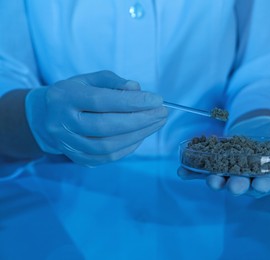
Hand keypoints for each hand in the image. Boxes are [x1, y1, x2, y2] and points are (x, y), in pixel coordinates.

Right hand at [25, 70, 167, 165]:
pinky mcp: (78, 158)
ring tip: (157, 123)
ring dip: (139, 135)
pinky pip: (108, 157)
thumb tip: (137, 89)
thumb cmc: (75, 93)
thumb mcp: (89, 79)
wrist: (48, 117)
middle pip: (105, 126)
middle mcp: (62, 123)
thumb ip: (114, 81)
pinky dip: (129, 147)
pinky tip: (142, 135)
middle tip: (162, 113)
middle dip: (140, 120)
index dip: (132, 101)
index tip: (157, 99)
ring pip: (108, 146)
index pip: (101, 101)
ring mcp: (68, 144)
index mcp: (64, 98)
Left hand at [178, 118, 269, 197]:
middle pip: (247, 187)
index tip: (261, 183)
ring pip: (225, 181)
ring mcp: (234, 173)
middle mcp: (253, 179)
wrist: (258, 127)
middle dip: (239, 187)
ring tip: (210, 179)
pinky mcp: (219, 166)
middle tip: (234, 186)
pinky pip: (205, 172)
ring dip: (216, 182)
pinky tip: (182, 172)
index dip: (268, 184)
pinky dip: (193, 173)